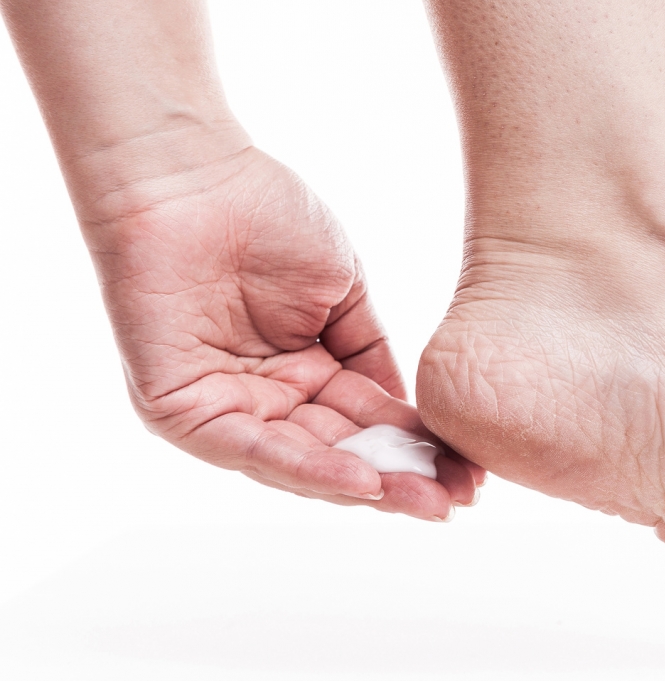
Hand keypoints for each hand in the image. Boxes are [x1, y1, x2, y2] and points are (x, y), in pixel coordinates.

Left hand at [77, 141, 480, 518]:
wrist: (194, 177)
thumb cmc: (265, 218)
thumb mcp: (344, 297)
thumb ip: (373, 359)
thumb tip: (413, 414)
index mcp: (300, 373)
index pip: (365, 424)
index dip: (417, 449)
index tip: (469, 472)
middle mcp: (262, 400)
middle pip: (338, 454)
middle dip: (400, 481)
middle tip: (455, 503)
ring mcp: (221, 408)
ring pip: (299, 462)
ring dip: (363, 485)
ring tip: (423, 501)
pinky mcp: (179, 411)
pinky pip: (250, 448)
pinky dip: (307, 467)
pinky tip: (361, 479)